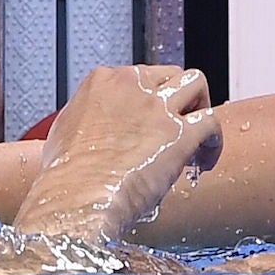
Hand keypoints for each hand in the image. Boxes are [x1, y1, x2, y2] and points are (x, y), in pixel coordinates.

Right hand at [11, 64, 221, 243]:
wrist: (76, 199)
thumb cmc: (65, 179)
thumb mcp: (60, 137)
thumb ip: (78, 127)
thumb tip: (76, 139)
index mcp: (100, 82)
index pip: (137, 77)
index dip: (146, 101)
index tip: (146, 124)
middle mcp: (130, 86)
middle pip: (169, 75)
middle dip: (175, 101)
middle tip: (173, 130)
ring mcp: (157, 107)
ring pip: (196, 85)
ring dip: (200, 107)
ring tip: (197, 137)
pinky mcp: (180, 133)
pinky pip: (212, 121)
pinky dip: (214, 140)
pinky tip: (205, 161)